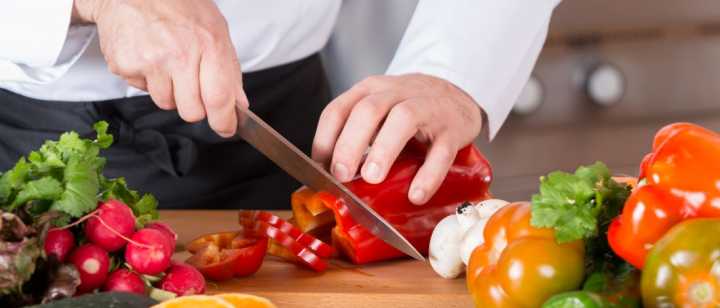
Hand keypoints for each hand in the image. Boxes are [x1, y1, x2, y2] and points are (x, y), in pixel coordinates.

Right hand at [73, 0, 247, 136]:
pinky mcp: (126, 65)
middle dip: (195, 106)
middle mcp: (179, 56)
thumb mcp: (216, 30)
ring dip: (169, 92)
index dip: (224, 121)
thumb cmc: (178, 6)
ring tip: (167, 63)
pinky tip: (148, 56)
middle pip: (192, 112)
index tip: (226, 128)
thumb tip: (239, 104)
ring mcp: (151, 62)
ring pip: (166, 104)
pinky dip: (146, 79)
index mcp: (208, 45)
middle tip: (191, 84)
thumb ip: (230, 69)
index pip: (220, 99)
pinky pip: (141, 89)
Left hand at [312, 73, 482, 204]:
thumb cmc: (410, 111)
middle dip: (350, 143)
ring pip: (404, 118)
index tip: (321, 168)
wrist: (458, 97)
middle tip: (342, 174)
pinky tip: (416, 194)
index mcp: (371, 91)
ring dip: (384, 149)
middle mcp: (397, 93)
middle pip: (368, 110)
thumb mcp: (379, 114)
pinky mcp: (452, 129)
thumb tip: (331, 178)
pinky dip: (428, 174)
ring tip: (373, 178)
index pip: (338, 109)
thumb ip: (357, 137)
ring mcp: (428, 108)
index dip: (326, 139)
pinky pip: (441, 150)